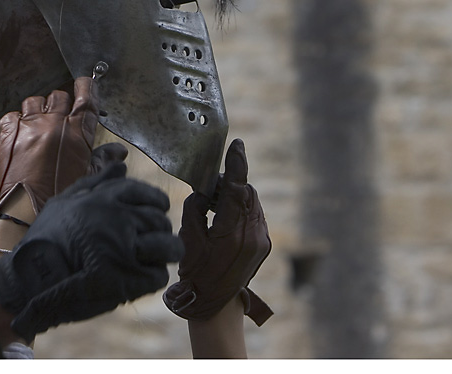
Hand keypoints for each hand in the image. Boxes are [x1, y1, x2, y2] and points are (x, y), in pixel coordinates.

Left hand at [0, 76, 98, 210]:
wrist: (26, 210)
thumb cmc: (58, 195)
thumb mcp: (87, 176)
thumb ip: (104, 158)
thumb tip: (118, 152)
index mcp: (77, 131)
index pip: (86, 97)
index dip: (87, 86)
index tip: (85, 83)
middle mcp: (54, 123)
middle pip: (59, 95)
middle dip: (61, 103)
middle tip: (60, 117)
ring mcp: (29, 126)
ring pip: (35, 100)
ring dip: (39, 109)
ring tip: (39, 124)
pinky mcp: (8, 133)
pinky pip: (12, 114)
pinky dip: (16, 120)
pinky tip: (20, 132)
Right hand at [0, 162, 184, 341]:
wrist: (30, 279)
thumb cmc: (44, 239)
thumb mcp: (63, 202)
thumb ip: (94, 183)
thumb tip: (121, 165)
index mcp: (104, 200)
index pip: (146, 193)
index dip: (156, 202)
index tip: (157, 210)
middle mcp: (119, 220)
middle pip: (160, 220)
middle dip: (161, 230)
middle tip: (152, 239)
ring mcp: (126, 250)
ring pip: (168, 247)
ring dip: (166, 253)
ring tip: (156, 259)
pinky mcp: (129, 280)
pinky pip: (157, 276)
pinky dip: (151, 278)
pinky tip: (138, 278)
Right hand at [163, 138, 272, 324]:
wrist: (214, 306)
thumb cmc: (195, 274)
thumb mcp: (187, 239)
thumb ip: (195, 208)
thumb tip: (204, 190)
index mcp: (232, 233)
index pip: (237, 189)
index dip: (237, 164)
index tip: (237, 144)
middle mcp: (253, 235)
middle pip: (247, 192)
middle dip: (230, 183)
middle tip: (209, 190)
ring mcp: (262, 241)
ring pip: (253, 202)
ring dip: (236, 196)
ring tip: (215, 206)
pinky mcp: (264, 245)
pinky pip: (255, 215)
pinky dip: (242, 209)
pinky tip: (225, 218)